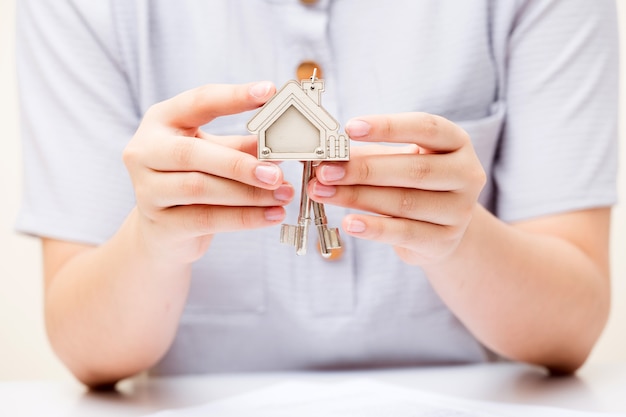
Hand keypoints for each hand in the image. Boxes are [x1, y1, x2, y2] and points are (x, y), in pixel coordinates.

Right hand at [122, 82, 293, 263]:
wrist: (161, 232)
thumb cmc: (190, 182)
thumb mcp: (213, 155)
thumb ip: (241, 146)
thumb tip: (282, 139)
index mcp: (161, 121)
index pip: (198, 102)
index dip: (234, 97)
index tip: (268, 91)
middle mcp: (145, 150)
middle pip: (192, 153)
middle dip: (239, 163)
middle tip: (277, 172)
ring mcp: (146, 189)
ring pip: (199, 188)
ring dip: (248, 193)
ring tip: (283, 194)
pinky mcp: (159, 224)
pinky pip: (206, 219)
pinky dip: (244, 218)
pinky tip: (272, 215)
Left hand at [310, 113, 485, 265]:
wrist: (441, 228)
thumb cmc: (414, 185)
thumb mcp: (398, 161)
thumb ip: (370, 154)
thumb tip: (330, 156)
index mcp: (456, 143)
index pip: (426, 127)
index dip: (387, 127)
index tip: (349, 128)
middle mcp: (466, 174)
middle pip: (413, 169)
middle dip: (363, 170)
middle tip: (325, 170)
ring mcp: (459, 211)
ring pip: (404, 202)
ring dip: (357, 197)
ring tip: (323, 192)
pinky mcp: (444, 241)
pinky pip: (404, 233)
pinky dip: (373, 228)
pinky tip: (349, 223)